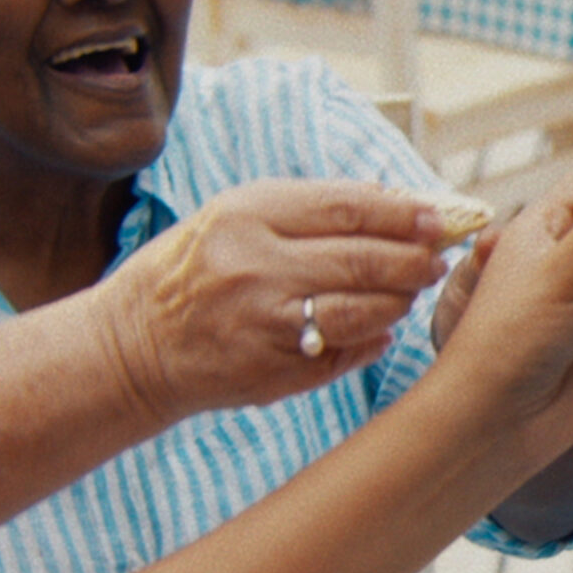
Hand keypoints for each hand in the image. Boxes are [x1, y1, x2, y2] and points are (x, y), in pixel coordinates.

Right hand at [104, 180, 446, 423]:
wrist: (135, 344)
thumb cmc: (194, 270)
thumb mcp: (236, 216)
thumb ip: (308, 208)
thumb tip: (394, 201)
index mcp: (248, 215)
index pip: (349, 207)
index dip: (404, 213)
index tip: (437, 216)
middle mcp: (258, 266)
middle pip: (366, 259)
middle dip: (414, 260)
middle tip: (437, 259)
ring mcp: (267, 323)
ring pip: (365, 311)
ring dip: (400, 302)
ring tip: (410, 292)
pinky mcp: (273, 371)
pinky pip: (344, 353)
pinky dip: (372, 340)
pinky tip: (380, 328)